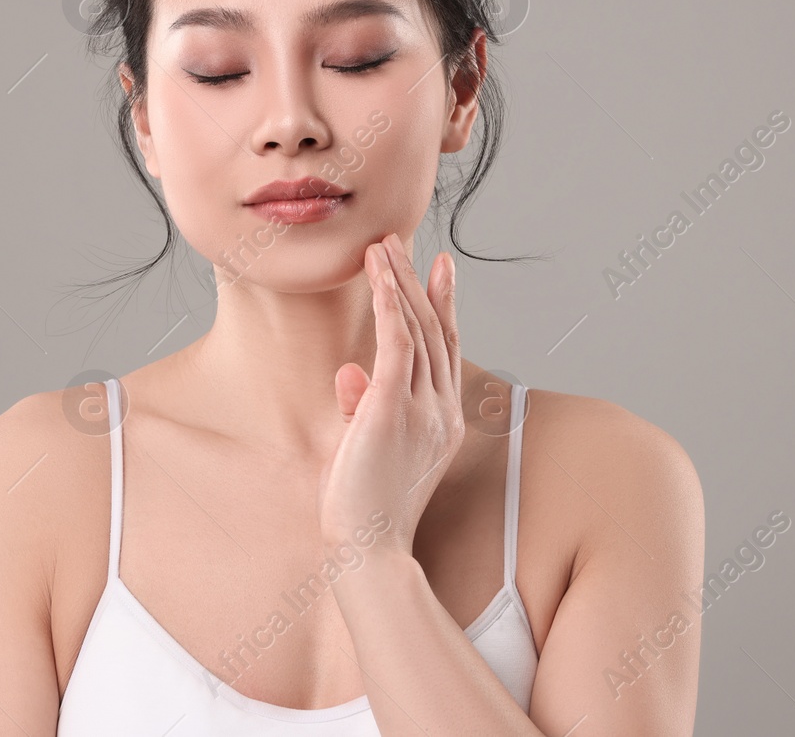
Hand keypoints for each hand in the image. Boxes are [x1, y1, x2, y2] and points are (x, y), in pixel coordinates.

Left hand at [316, 232, 463, 555]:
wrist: (369, 551)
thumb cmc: (363, 511)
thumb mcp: (363, 450)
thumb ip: (362, 408)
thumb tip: (349, 373)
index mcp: (443, 423)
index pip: (445, 351)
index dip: (442, 306)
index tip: (439, 269)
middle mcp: (443, 411)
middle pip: (435, 331)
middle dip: (418, 282)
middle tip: (403, 244)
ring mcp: (424, 409)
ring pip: (416, 329)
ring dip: (398, 283)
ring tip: (383, 248)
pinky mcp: (394, 409)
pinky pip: (397, 344)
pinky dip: (390, 306)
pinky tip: (381, 277)